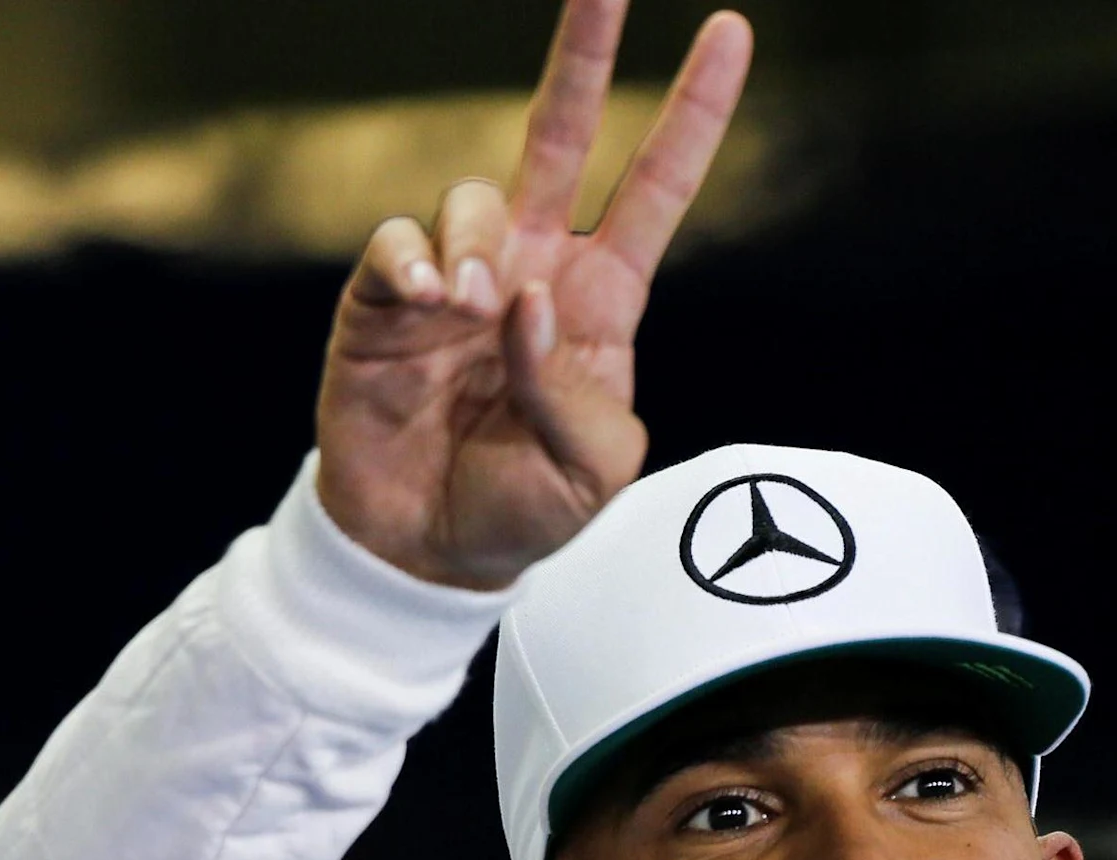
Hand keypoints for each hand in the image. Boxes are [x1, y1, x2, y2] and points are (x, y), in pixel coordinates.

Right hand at [315, 0, 751, 589]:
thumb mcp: (592, 476)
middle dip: (585, 53)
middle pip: (560, 133)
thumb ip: (579, 397)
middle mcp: (531, 266)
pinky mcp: (386, 297)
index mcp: (601, 299)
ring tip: (473, 315)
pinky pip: (400, 242)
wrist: (426, 550)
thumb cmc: (522, 510)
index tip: (730, 32)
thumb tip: (527, 301)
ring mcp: (458, 275)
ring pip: (474, 197)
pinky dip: (415, 262)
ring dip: (478, 246)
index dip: (692, 114)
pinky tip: (432, 305)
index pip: (655, 188)